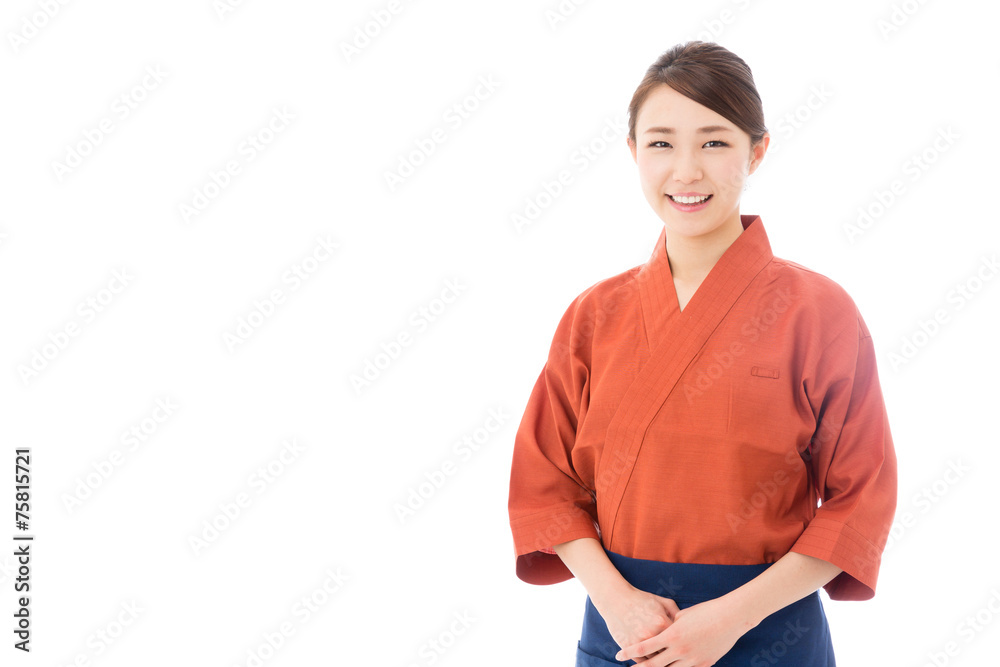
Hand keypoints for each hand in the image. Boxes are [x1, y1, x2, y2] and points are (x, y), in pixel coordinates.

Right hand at [593, 586, 679, 661]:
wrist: (615, 598)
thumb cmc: (641, 599)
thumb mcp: (662, 602)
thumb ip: (678, 614)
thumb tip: (688, 628)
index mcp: (663, 622)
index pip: (680, 641)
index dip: (683, 645)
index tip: (687, 649)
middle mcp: (652, 634)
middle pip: (669, 654)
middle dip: (674, 656)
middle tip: (678, 658)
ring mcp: (639, 641)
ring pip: (656, 661)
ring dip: (661, 662)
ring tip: (666, 662)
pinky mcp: (628, 646)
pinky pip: (642, 662)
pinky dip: (647, 663)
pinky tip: (653, 663)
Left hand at [614, 595, 752, 665]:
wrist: (731, 617)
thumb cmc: (705, 611)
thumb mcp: (682, 615)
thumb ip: (669, 625)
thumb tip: (662, 631)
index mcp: (671, 634)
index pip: (644, 647)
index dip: (629, 652)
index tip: (618, 656)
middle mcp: (679, 650)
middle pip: (654, 665)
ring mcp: (692, 659)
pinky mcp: (704, 664)